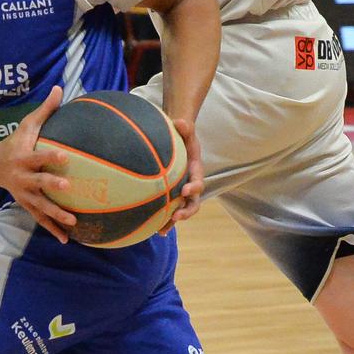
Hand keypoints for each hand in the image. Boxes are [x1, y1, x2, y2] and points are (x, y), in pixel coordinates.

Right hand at [0, 85, 76, 241]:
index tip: (65, 157)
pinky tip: (67, 239)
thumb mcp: (26, 125)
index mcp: (24, 158)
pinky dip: (52, 229)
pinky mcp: (27, 204)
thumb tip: (60, 87)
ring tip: (73, 222)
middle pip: (38, 184)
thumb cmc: (14, 143)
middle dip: (52, 187)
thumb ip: (45, 110)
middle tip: (69, 189)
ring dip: (55, 214)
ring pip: (40, 206)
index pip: (38, 157)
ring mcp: (24, 194)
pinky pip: (40, 218)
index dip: (50, 157)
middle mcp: (23, 178)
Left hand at [156, 117, 204, 234]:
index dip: (195, 187)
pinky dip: (164, 221)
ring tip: (162, 230)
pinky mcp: (172, 197)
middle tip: (177, 215)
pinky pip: (169, 211)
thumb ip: (185, 127)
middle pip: (194, 203)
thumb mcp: (185, 130)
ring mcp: (182, 193)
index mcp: (195, 171)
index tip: (186, 190)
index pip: (198, 181)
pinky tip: (155, 232)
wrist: (178, 142)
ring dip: (174, 221)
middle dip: (187, 211)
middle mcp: (191, 185)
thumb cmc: (182, 136)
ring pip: (181, 210)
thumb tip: (179, 121)